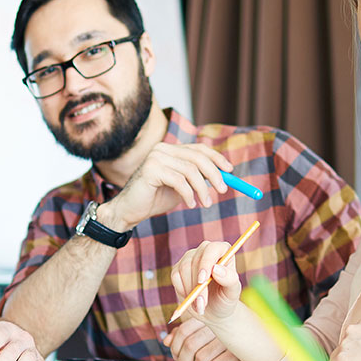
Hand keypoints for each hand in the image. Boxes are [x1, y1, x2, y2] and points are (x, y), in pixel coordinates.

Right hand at [101, 142, 232, 229]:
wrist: (129, 211)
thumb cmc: (155, 199)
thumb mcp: (181, 187)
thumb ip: (198, 178)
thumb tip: (224, 176)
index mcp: (169, 149)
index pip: (198, 148)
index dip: (217, 158)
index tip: (230, 171)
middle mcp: (162, 149)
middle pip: (198, 157)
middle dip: (215, 174)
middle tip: (224, 191)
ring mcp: (155, 157)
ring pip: (191, 171)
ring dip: (203, 190)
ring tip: (206, 204)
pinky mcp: (151, 169)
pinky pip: (179, 181)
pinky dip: (189, 195)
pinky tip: (191, 205)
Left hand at [164, 317, 245, 360]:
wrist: (256, 344)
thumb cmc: (226, 340)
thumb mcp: (204, 334)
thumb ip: (185, 336)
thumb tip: (167, 340)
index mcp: (209, 319)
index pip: (183, 331)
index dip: (175, 346)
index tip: (176, 355)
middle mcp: (218, 327)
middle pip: (189, 345)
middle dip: (184, 360)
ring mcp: (228, 340)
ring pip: (200, 357)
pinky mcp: (236, 354)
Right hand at [170, 240, 242, 321]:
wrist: (213, 310)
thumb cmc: (225, 298)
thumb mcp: (232, 292)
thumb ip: (230, 279)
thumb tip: (216, 269)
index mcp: (223, 251)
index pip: (212, 249)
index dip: (207, 263)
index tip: (202, 281)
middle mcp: (205, 250)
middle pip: (195, 260)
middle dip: (197, 284)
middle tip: (202, 302)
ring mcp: (190, 258)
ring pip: (184, 268)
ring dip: (190, 290)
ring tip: (200, 305)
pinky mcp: (178, 268)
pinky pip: (176, 276)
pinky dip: (182, 290)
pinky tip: (191, 299)